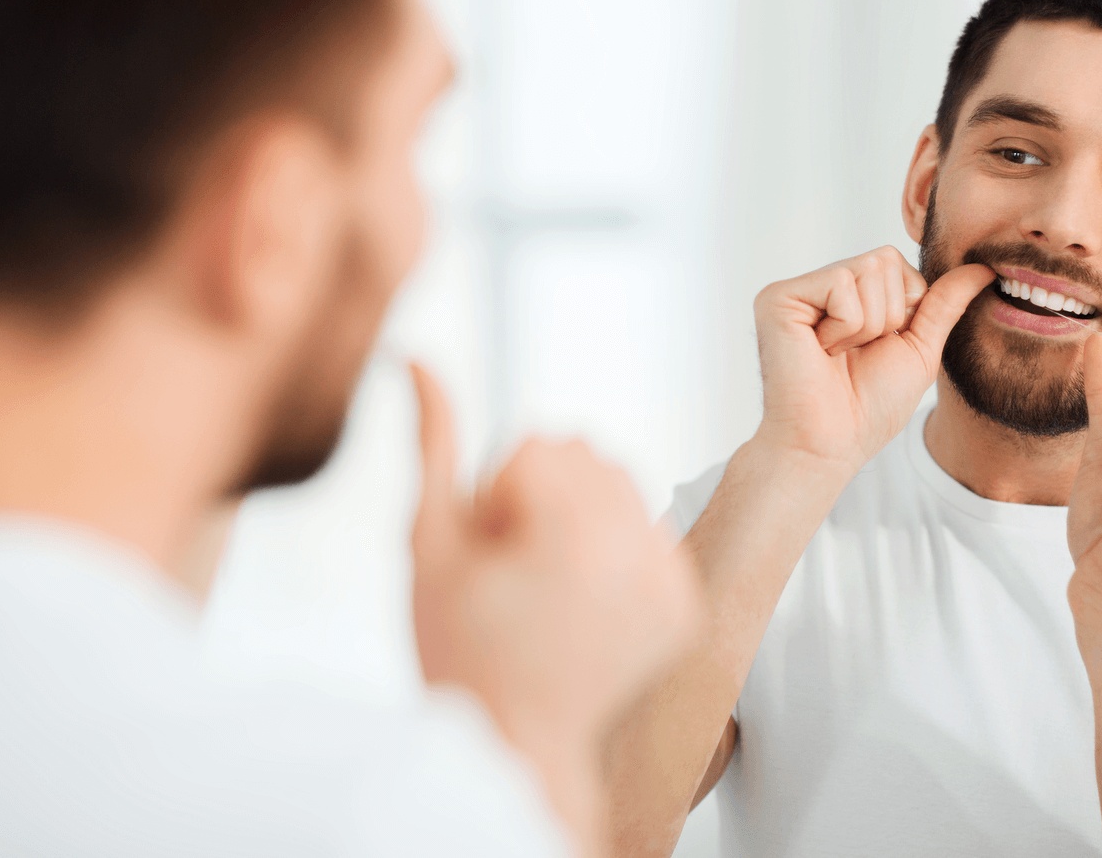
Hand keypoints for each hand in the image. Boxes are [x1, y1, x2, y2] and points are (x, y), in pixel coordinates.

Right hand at [408, 364, 699, 832]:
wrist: (515, 744)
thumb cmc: (459, 650)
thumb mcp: (429, 543)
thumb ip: (432, 442)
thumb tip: (416, 358)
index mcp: (577, 533)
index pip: (538, 444)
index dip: (497, 496)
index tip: (492, 557)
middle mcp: (638, 550)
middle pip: (586, 454)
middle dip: (543, 497)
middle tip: (517, 572)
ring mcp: (670, 579)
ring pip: (621, 485)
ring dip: (580, 516)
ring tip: (548, 587)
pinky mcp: (686, 604)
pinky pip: (649, 529)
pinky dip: (616, 551)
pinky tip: (582, 603)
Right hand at [751, 246, 995, 475]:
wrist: (832, 444)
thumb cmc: (870, 406)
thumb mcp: (919, 348)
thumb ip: (945, 303)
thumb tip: (984, 267)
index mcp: (848, 295)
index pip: (897, 263)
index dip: (904, 309)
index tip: (876, 348)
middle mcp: (819, 286)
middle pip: (885, 259)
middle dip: (888, 315)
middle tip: (855, 353)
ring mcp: (797, 290)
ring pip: (867, 269)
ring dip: (868, 325)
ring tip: (837, 354)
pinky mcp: (778, 298)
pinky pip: (841, 284)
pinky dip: (846, 327)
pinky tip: (821, 351)